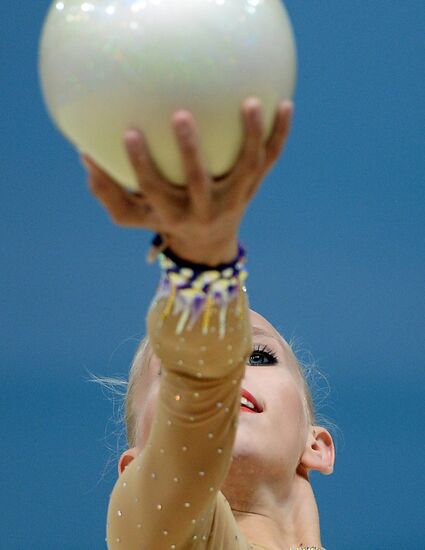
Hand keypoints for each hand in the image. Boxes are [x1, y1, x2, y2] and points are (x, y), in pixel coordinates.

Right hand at [82, 97, 293, 264]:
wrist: (209, 243)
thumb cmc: (165, 221)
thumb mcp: (133, 215)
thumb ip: (107, 191)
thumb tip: (86, 156)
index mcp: (173, 215)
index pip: (153, 190)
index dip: (140, 165)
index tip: (128, 133)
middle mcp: (205, 210)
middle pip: (198, 183)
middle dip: (189, 153)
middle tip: (179, 116)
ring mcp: (234, 198)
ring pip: (245, 169)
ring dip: (249, 137)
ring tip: (250, 102)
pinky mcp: (252, 188)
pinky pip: (270, 161)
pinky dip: (279, 135)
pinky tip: (286, 104)